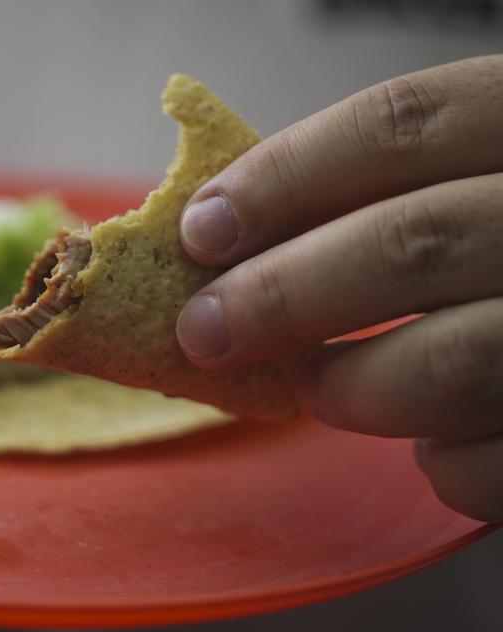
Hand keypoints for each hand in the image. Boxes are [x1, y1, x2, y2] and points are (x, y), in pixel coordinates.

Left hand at [175, 55, 502, 521]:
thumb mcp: (475, 180)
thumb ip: (386, 193)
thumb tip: (227, 237)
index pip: (401, 125)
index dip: (282, 177)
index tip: (201, 230)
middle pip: (412, 242)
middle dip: (280, 295)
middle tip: (204, 331)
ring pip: (454, 358)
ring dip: (350, 385)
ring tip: (315, 387)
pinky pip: (493, 462)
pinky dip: (438, 461)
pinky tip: (428, 441)